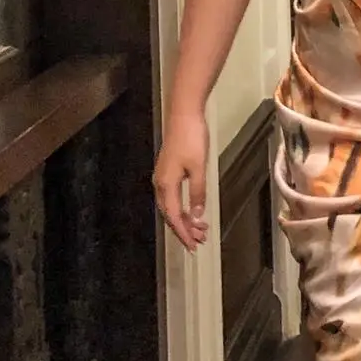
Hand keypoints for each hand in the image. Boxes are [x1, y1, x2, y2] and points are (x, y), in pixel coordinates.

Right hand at [153, 111, 209, 252]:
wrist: (183, 114)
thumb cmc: (192, 139)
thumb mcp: (198, 167)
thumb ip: (197, 192)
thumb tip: (197, 215)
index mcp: (166, 185)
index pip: (174, 217)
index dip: (183, 233)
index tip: (193, 246)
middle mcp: (160, 184)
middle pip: (171, 214)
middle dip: (184, 229)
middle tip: (200, 241)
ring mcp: (162, 176)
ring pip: (172, 206)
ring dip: (185, 219)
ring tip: (200, 228)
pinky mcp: (168, 170)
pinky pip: (173, 196)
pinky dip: (183, 206)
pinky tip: (193, 209)